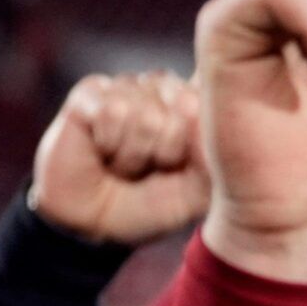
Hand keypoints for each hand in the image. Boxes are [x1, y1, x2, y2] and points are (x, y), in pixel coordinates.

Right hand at [31, 72, 210, 246]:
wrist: (91, 219)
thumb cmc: (147, 204)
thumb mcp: (195, 193)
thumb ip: (212, 158)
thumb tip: (200, 116)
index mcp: (198, 106)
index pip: (214, 110)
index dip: (196, 149)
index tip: (178, 169)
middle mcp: (166, 88)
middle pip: (185, 108)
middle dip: (165, 153)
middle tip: (146, 167)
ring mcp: (129, 86)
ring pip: (146, 114)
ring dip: (132, 154)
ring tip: (122, 162)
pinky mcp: (92, 90)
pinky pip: (111, 111)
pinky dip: (108, 142)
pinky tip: (100, 148)